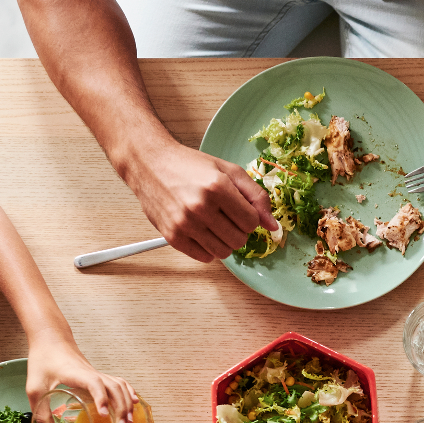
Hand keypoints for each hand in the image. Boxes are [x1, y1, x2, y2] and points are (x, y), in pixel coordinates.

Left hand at [26, 331, 136, 422]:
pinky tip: (133, 402)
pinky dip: (128, 392)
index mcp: (76, 374)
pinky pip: (118, 382)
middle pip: (114, 387)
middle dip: (121, 407)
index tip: (103, 415)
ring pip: (119, 385)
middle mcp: (91, 373)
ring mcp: (96, 373)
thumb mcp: (34, 387)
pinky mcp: (97, 374)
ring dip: (126, 402)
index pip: (94, 383)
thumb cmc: (43, 359)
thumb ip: (40, 411)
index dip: (101, 398)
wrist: (51, 338)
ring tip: (128, 420)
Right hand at [126, 140, 277, 262]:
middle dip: (238, 230)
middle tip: (226, 216)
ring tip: (215, 225)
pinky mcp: (173, 237)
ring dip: (225, 242)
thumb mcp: (228, 171)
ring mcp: (185, 224)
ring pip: (224, 253)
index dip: (250, 217)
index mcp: (217, 187)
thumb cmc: (189, 166)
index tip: (240, 210)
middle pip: (239, 240)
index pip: (252, 222)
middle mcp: (200, 207)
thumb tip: (273, 225)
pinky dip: (208, 249)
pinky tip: (202, 232)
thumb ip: (255, 195)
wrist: (150, 164)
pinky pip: (204, 258)